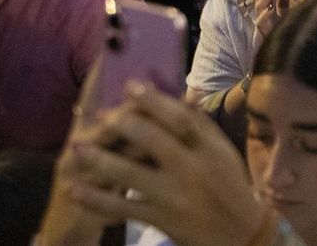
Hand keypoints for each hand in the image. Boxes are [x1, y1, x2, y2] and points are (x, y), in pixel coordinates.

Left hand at [39, 84, 266, 245]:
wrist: (240, 233)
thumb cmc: (230, 184)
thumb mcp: (222, 150)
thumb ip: (201, 124)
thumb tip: (186, 91)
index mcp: (207, 148)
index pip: (178, 117)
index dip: (153, 100)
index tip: (130, 86)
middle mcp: (190, 169)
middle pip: (151, 140)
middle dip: (122, 124)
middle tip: (101, 116)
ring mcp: (172, 196)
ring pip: (130, 174)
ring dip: (99, 159)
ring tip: (76, 148)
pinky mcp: (160, 219)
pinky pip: (122, 208)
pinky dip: (96, 200)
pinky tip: (76, 190)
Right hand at [251, 0, 294, 37]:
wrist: (284, 50)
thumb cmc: (284, 33)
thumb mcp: (285, 16)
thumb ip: (283, 4)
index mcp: (266, 10)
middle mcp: (262, 15)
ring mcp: (262, 23)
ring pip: (259, 7)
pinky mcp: (263, 31)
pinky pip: (261, 21)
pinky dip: (265, 14)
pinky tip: (272, 8)